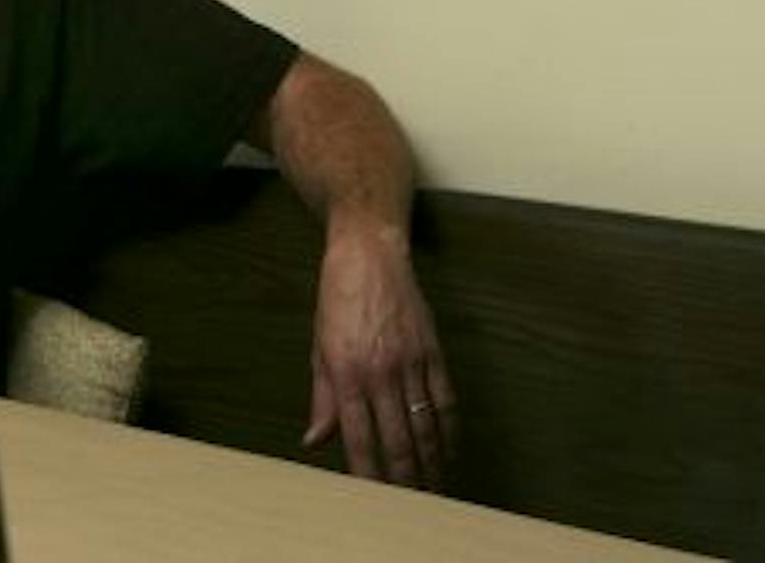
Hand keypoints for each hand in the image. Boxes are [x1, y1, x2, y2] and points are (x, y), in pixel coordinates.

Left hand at [303, 227, 456, 488]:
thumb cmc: (336, 303)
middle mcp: (380, 372)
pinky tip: (450, 451)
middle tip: (412, 507)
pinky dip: (449, 430)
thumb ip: (322, 399)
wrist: (368, 256)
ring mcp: (411, 362)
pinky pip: (446, 400)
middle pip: (397, 440)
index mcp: (346, 374)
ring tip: (434, 491)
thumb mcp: (319, 349)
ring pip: (425, 426)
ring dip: (430, 463)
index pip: (358, 437)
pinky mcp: (433, 352)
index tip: (373, 499)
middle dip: (405, 479)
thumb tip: (314, 442)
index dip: (367, 473)